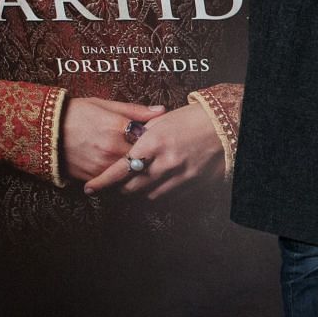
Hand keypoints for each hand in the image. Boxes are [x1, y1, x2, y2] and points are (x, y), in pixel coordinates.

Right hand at [60, 98, 164, 184]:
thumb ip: (135, 110)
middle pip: (142, 160)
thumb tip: (161, 111)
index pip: (150, 139)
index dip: (158, 140)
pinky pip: (113, 182)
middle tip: (157, 155)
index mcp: (118, 128)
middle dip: (150, 158)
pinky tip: (124, 173)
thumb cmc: (77, 112)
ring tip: (142, 165)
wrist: (44, 129)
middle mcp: (111, 149)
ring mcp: (101, 165)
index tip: (162, 139)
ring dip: (136, 171)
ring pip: (129, 174)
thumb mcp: (105, 105)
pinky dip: (120, 179)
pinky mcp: (91, 177)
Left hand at [86, 103, 225, 198]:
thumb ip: (142, 135)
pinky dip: (157, 196)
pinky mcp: (194, 185)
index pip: (120, 169)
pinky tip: (153, 189)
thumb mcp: (163, 121)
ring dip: (136, 195)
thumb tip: (126, 146)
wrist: (227, 125)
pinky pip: (168, 198)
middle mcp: (166, 163)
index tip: (90, 188)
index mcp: (154, 143)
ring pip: (149, 197)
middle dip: (117, 191)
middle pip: (131, 188)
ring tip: (130, 189)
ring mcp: (181, 177)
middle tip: (108, 189)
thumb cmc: (194, 118)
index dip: (102, 182)